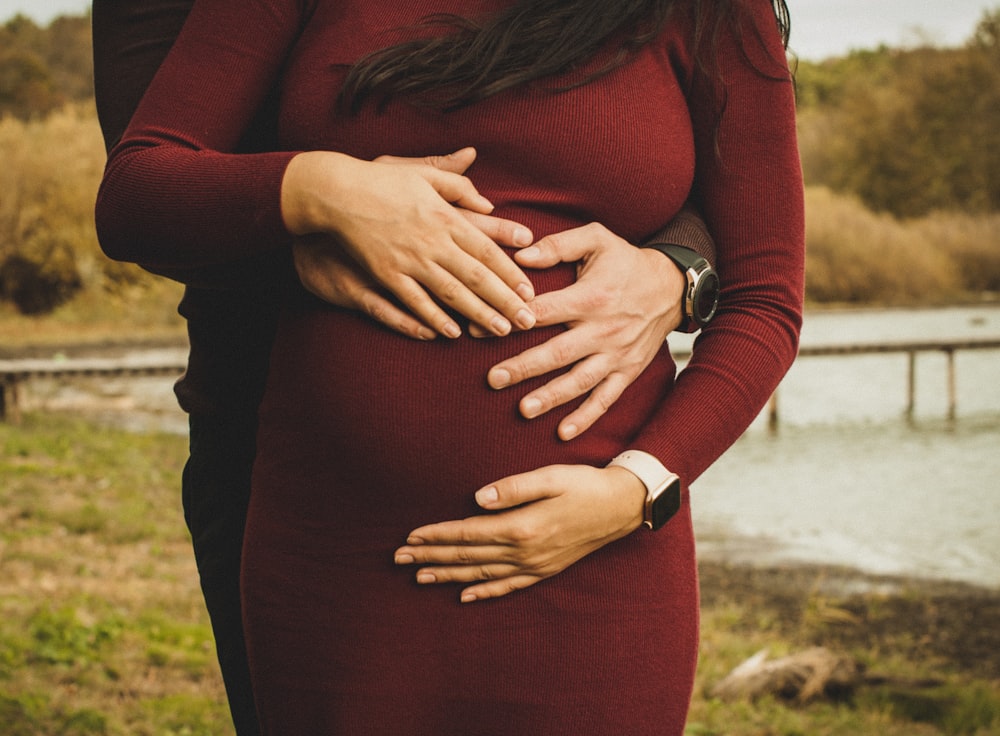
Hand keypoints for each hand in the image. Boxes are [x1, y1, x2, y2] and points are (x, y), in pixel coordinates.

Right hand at [281, 147, 536, 338]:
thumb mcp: (424, 173)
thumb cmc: (381, 180)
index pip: (487, 249)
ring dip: (479, 314)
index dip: (510, 272)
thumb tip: (489, 203)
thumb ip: (459, 185)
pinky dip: (434, 318)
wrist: (336, 191)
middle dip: (505, 301)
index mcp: (445, 216)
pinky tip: (452, 333)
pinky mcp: (386, 274)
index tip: (530, 291)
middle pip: (477, 276)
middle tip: (527, 322)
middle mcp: (432, 241)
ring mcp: (409, 260)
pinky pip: (415, 301)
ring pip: (452, 293)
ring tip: (501, 332)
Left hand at [393, 463, 644, 602]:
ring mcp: (534, 565)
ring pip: (482, 573)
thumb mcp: (550, 477)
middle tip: (399, 559)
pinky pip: (507, 586)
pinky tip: (464, 594)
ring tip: (419, 576)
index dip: (437, 535)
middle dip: (431, 556)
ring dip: (448, 574)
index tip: (410, 537)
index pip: (468, 533)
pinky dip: (483, 591)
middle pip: (468, 555)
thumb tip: (477, 499)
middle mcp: (524, 552)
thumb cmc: (584, 485)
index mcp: (522, 526)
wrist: (622, 507)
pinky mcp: (544, 570)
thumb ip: (513, 487)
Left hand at [485, 223, 684, 439]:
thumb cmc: (626, 261)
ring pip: (580, 380)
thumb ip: (557, 246)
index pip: (543, 312)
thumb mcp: (597, 239)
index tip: (478, 331)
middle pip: (558, 352)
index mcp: (591, 297)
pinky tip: (564, 432)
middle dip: (524, 367)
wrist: (672, 287)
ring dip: (552, 397)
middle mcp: (604, 329)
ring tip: (524, 409)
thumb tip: (520, 256)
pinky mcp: (627, 371)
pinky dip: (587, 417)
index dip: (510, 320)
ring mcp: (616, 354)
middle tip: (494, 379)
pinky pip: (606, 398)